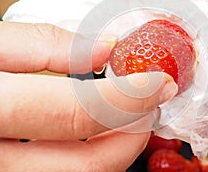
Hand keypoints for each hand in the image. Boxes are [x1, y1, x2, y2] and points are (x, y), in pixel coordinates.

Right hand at [0, 22, 176, 170]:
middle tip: (147, 102)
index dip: (130, 95)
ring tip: (127, 114)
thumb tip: (108, 50)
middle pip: (89, 165)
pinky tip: (97, 131)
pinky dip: (95, 155)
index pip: (79, 112)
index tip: (157, 80)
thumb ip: (50, 46)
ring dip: (119, 147)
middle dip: (132, 132)